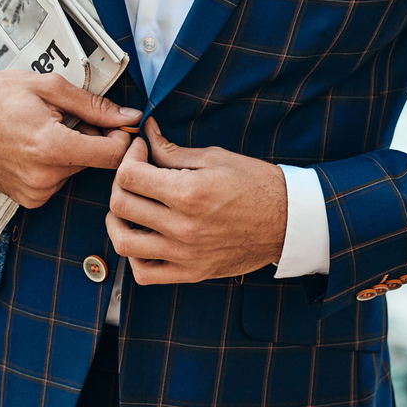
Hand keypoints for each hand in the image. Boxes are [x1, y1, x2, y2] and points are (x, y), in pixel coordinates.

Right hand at [0, 71, 140, 208]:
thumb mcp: (49, 87)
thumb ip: (94, 106)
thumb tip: (128, 116)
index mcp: (51, 147)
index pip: (113, 155)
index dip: (121, 136)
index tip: (115, 123)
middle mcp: (43, 177)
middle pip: (95, 163)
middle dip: (92, 139)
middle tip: (69, 119)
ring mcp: (34, 192)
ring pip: (77, 172)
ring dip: (73, 152)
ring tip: (47, 131)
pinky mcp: (27, 199)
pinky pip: (58, 182)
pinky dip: (55, 165)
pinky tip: (36, 147)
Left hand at [106, 119, 287, 284]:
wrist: (288, 221)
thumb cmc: (256, 184)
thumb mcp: (215, 158)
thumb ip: (172, 150)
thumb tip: (147, 134)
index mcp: (189, 193)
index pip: (129, 176)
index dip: (128, 157)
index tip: (139, 151)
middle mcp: (183, 226)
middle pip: (121, 205)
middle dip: (120, 182)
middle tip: (134, 173)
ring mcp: (185, 254)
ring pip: (124, 242)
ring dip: (117, 221)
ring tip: (128, 207)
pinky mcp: (191, 272)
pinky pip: (144, 273)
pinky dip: (134, 256)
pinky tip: (143, 237)